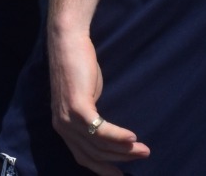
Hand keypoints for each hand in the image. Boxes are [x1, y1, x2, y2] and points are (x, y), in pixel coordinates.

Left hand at [48, 27, 148, 174]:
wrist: (68, 42)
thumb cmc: (79, 66)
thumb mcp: (85, 97)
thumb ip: (91, 116)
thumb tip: (109, 132)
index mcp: (63, 127)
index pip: (83, 158)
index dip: (103, 169)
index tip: (121, 175)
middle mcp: (62, 127)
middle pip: (93, 154)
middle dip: (120, 160)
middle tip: (143, 157)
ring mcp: (67, 117)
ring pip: (98, 144)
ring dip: (124, 150)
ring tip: (143, 150)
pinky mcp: (76, 106)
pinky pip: (99, 130)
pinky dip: (117, 136)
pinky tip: (132, 137)